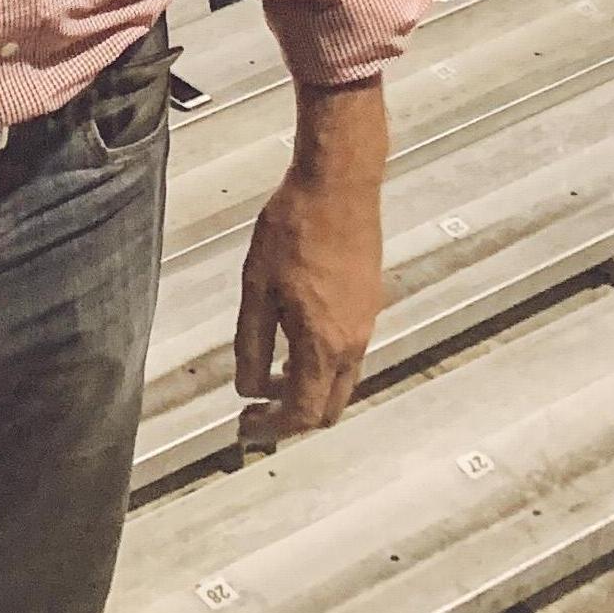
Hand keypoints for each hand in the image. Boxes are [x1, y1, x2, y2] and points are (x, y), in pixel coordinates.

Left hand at [234, 91, 386, 440]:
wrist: (338, 184)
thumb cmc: (294, 229)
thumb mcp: (257, 289)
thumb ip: (252, 345)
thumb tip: (247, 389)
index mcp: (324, 345)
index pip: (303, 413)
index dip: (271, 428)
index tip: (245, 428)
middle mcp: (354, 342)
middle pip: (329, 406)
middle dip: (292, 417)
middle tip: (256, 412)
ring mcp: (366, 322)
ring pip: (341, 380)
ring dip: (307, 389)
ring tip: (268, 378)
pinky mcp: (369, 301)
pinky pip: (348, 353)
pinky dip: (321, 364)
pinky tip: (292, 342)